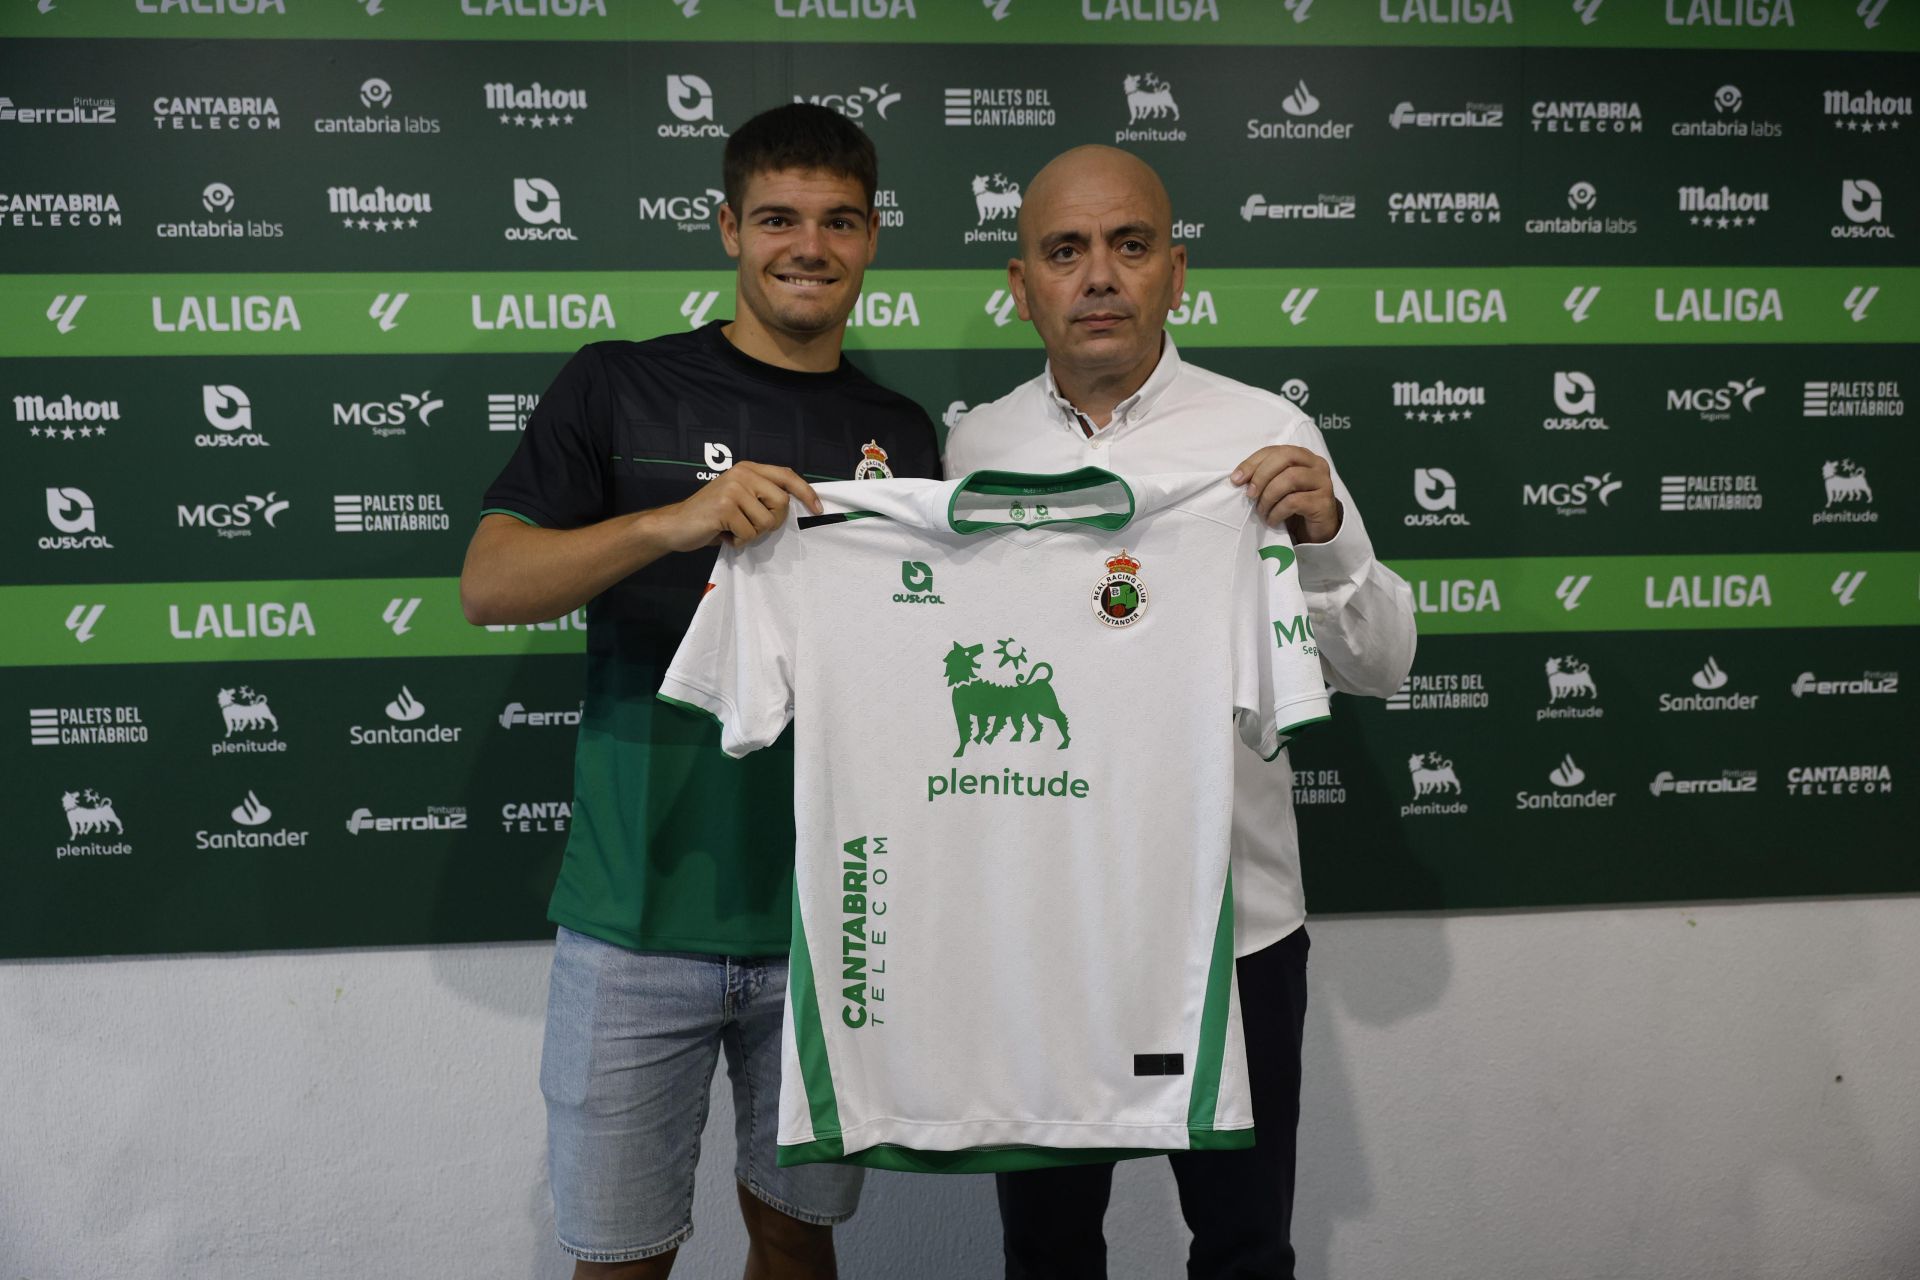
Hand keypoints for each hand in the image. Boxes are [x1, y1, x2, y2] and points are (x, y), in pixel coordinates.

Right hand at [646, 461, 822, 550]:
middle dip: (773, 523)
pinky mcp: (724, 507)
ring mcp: (733, 489)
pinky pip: (749, 533)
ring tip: (733, 529)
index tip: (818, 509)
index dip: (806, 492)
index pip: (786, 475)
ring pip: (766, 521)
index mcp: (748, 468)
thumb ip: (762, 495)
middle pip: (781, 502)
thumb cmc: (711, 516)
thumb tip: (796, 504)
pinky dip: (739, 541)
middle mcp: (742, 474)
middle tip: (753, 527)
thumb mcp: (739, 497)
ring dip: (752, 534)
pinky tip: (724, 534)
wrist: (675, 525)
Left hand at [1230, 445, 1342, 544]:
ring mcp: (1323, 482)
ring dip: (1268, 497)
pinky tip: (1272, 520)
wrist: (1316, 532)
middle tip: (1250, 495)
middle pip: (1285, 457)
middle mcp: (1316, 465)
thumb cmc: (1292, 507)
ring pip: (1290, 478)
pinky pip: (1294, 502)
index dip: (1252, 462)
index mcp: (1303, 456)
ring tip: (1261, 511)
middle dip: (1261, 476)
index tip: (1236, 479)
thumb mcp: (1276, 488)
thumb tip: (1237, 478)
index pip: (1274, 450)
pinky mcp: (1323, 503)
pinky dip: (1277, 512)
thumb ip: (1263, 477)